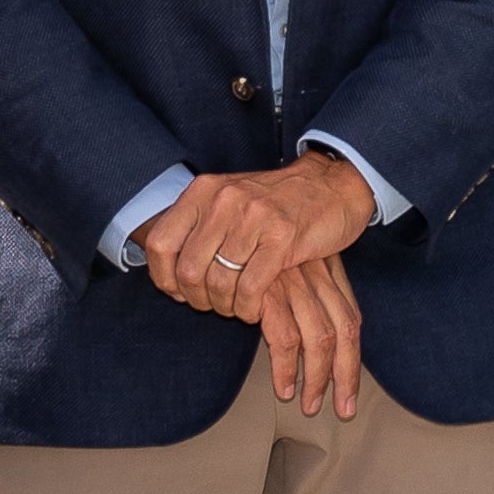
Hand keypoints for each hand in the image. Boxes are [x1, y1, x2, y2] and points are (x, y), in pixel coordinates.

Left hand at [142, 152, 378, 323]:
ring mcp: (254, 217)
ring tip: (238, 306)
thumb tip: (170, 275)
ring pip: (219, 283)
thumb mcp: (230, 201)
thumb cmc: (279, 202)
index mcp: (204, 191)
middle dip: (199, 299)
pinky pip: (251, 288)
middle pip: (188, 270)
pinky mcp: (284, 237)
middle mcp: (224, 200)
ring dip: (226, 306)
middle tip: (215, 304)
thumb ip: (199, 228)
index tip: (180, 292)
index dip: (164, 278)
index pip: (160, 243)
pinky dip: (249, 308)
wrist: (333, 185)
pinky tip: (255, 308)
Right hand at [234, 247, 366, 418]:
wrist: (217, 214)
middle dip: (346, 375)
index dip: (353, 358)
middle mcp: (314, 273)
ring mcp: (292, 281)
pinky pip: (284, 337)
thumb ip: (301, 291)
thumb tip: (313, 338)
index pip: (351, 317)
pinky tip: (284, 385)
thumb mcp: (284, 262)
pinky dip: (286, 367)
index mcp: (325, 267)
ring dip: (316, 378)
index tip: (349, 391)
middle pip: (344, 330)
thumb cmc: (249, 242)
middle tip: (342, 408)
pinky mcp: (266, 290)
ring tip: (309, 404)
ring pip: (319, 338)